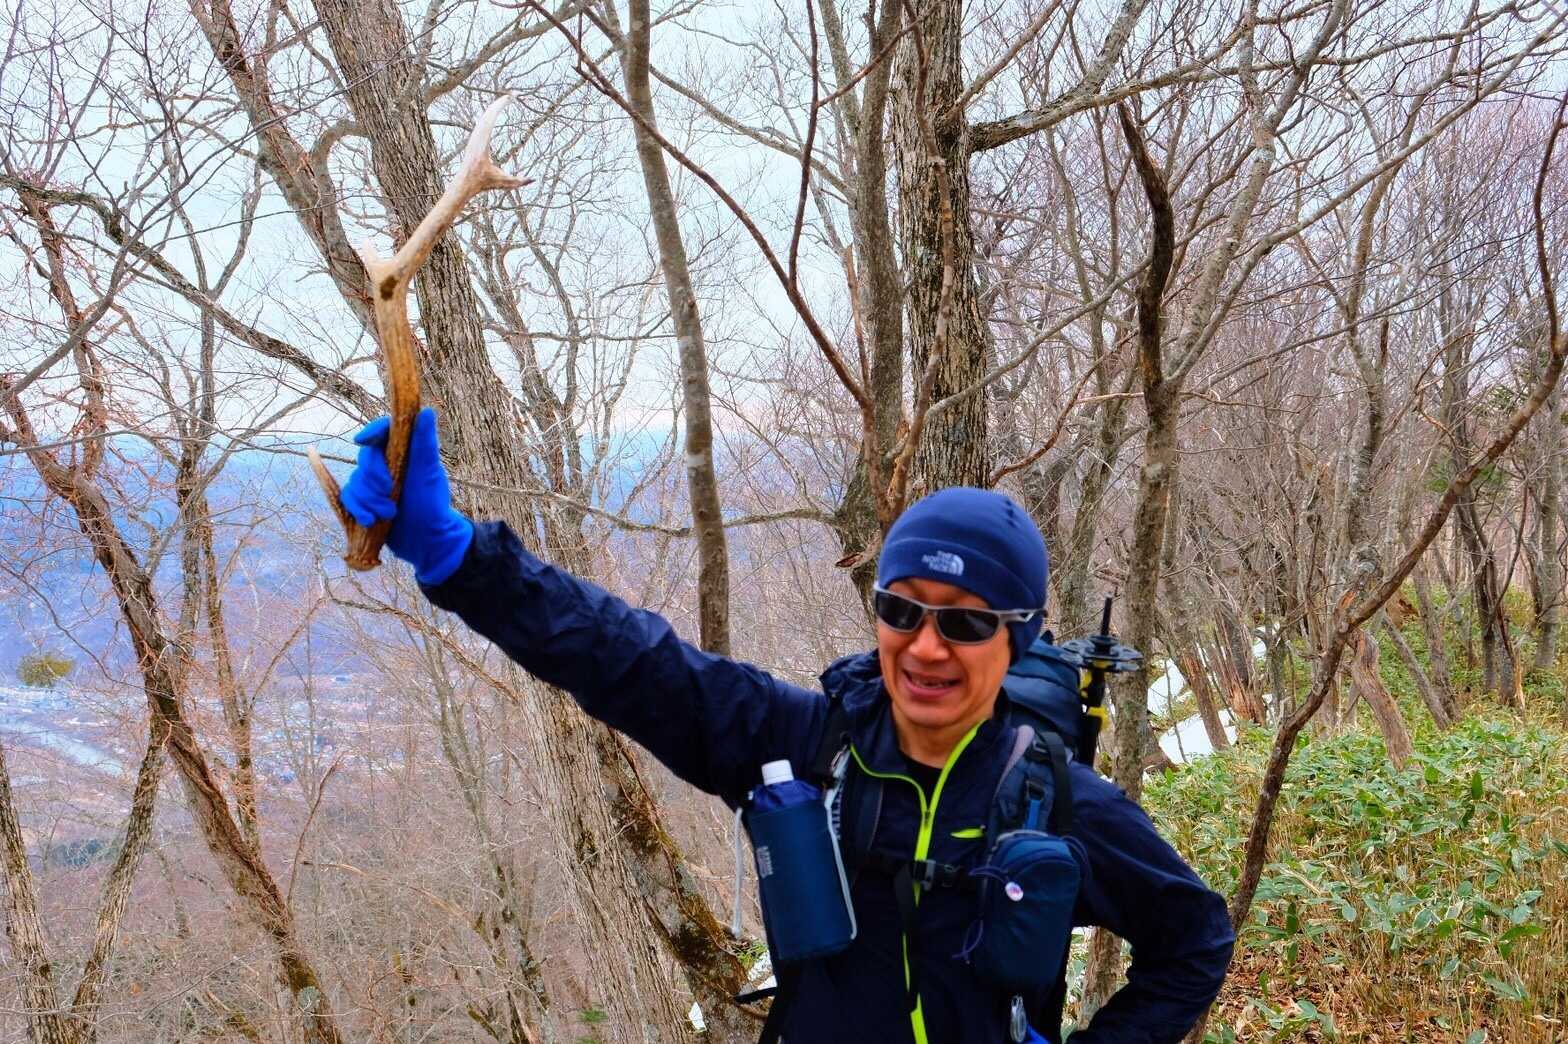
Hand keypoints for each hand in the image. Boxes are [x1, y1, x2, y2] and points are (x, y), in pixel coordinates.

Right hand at [338, 407, 474, 584]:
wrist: (427, 541)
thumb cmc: (433, 505)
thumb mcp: (429, 474)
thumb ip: (425, 444)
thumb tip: (427, 411)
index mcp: (404, 452)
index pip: (383, 431)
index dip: (371, 432)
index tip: (362, 441)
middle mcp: (388, 464)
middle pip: (365, 458)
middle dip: (374, 479)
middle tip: (391, 494)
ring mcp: (374, 483)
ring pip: (355, 480)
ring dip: (369, 499)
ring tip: (390, 514)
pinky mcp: (365, 500)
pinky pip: (348, 497)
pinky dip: (358, 509)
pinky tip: (370, 521)